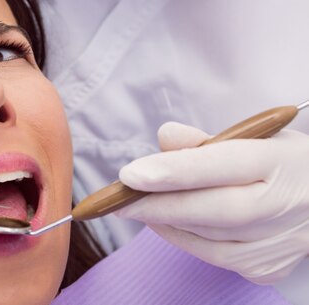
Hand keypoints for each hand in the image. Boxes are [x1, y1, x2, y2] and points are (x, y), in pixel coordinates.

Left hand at [116, 121, 308, 283]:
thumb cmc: (281, 164)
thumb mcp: (255, 138)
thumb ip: (206, 139)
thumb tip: (165, 137)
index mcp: (281, 160)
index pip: (223, 163)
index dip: (174, 170)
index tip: (131, 174)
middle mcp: (286, 203)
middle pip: (215, 209)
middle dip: (159, 204)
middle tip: (118, 200)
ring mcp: (282, 241)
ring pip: (212, 238)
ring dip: (167, 221)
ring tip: (135, 206)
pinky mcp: (269, 265)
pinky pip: (217, 257)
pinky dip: (185, 239)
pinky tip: (165, 223)